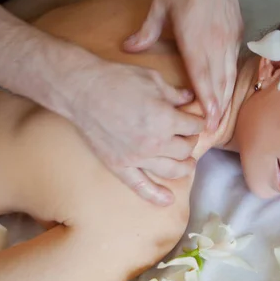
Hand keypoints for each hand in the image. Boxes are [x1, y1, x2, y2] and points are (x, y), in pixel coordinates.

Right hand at [68, 58, 203, 205]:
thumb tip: (190, 99)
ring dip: (184, 168)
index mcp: (166, 119)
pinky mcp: (119, 165)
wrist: (81, 89)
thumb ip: (174, 94)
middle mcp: (155, 143)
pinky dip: (155, 195)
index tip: (195, 121)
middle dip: (191, 142)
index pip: (194, 127)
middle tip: (188, 137)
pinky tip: (168, 201)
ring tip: (187, 164)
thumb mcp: (152, 79)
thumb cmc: (117, 79)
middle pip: (185, 150)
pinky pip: (140, 186)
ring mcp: (137, 158)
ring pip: (172, 171)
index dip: (198, 122)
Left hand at [124, 0, 242, 130]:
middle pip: (219, 83)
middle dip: (217, 109)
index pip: (203, 78)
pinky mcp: (236, 33)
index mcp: (196, 40)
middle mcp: (216, 43)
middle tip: (213, 131)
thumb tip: (129, 49)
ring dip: (226, 99)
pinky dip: (231, 81)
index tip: (207, 121)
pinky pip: (234, 63)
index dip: (206, 102)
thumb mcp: (160, 7)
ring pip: (229, 76)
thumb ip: (146, 33)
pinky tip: (227, 92)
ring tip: (221, 119)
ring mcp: (229, 39)